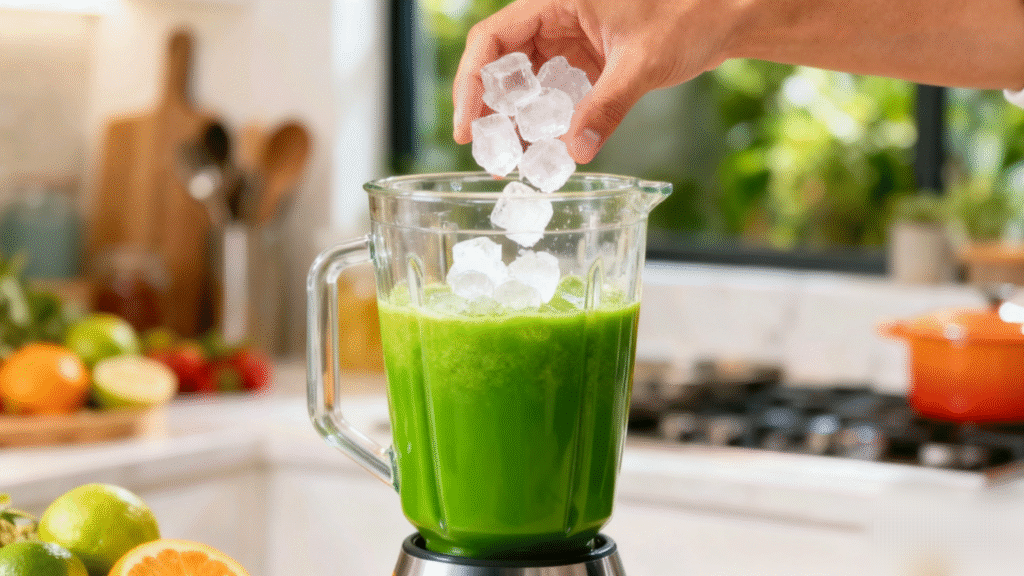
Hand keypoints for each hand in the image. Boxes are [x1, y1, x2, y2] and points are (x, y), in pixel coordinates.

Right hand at [452, 0, 739, 162]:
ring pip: (527, 80)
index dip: (472, 83)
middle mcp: (557, 16)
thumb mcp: (642, 63)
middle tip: (488, 153)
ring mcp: (572, 38)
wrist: (728, 17)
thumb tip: (574, 152)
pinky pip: (556, 91)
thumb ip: (606, 107)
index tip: (468, 126)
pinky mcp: (589, 59)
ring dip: (519, 119)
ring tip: (514, 159)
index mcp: (558, 0)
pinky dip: (549, 120)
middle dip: (491, 109)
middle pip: (503, 63)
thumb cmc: (691, 16)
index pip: (493, 39)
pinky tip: (547, 148)